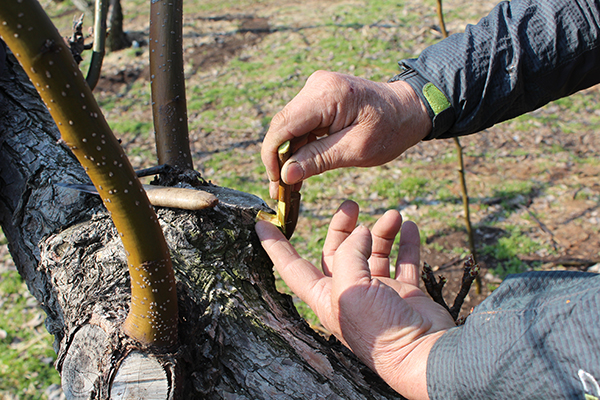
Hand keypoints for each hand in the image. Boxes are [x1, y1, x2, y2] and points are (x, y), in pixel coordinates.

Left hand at [255, 200, 453, 398]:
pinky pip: (404, 261)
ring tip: (394, 215)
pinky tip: (409, 225)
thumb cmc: (379, 329)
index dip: (276, 245)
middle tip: (351, 205)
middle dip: (343, 226)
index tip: (262, 223)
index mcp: (326, 296)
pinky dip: (406, 243)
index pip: (293, 266)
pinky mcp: (405, 293)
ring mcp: (378, 293)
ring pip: (375, 252)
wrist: (423, 355)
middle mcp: (349, 292)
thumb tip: (363, 231)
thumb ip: (350, 253)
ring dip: (382, 231)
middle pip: (338, 251)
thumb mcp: (349, 287)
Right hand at [262, 71, 431, 198]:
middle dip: (279, 159)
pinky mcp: (319, 97)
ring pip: (289, 127)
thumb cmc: (390, 129)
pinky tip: (300, 168)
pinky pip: (300, 124)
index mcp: (328, 94)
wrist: (409, 109)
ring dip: (288, 155)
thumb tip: (285, 174)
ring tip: (289, 186)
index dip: (272, 155)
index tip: (275, 182)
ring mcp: (316, 89)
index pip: (284, 125)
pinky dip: (299, 146)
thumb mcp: (357, 150)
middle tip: (279, 191)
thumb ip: (319, 159)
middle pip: (283, 126)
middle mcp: (317, 85)